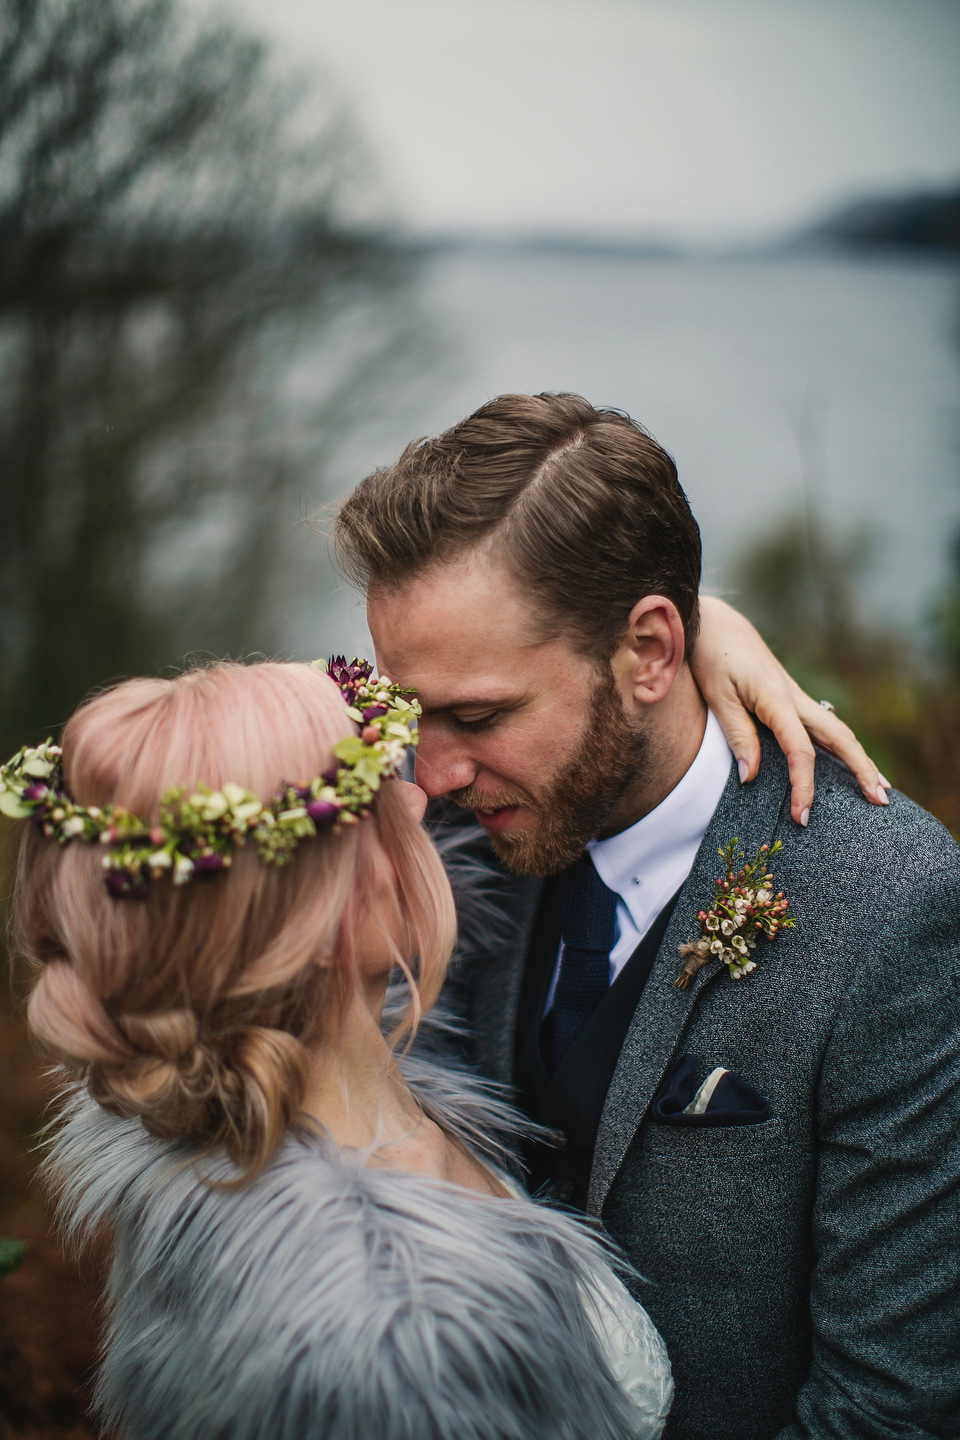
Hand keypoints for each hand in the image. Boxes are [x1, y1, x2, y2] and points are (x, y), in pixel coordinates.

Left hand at [691, 597, 889, 825]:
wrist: (716, 623)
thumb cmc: (713, 657)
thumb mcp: (718, 697)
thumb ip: (737, 736)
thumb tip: (750, 778)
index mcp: (777, 700)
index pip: (800, 752)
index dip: (803, 786)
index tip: (801, 816)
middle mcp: (795, 699)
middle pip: (840, 738)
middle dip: (862, 770)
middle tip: (881, 802)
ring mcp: (796, 698)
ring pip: (837, 731)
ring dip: (859, 759)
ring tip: (879, 787)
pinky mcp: (790, 699)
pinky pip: (823, 727)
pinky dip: (841, 747)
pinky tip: (847, 761)